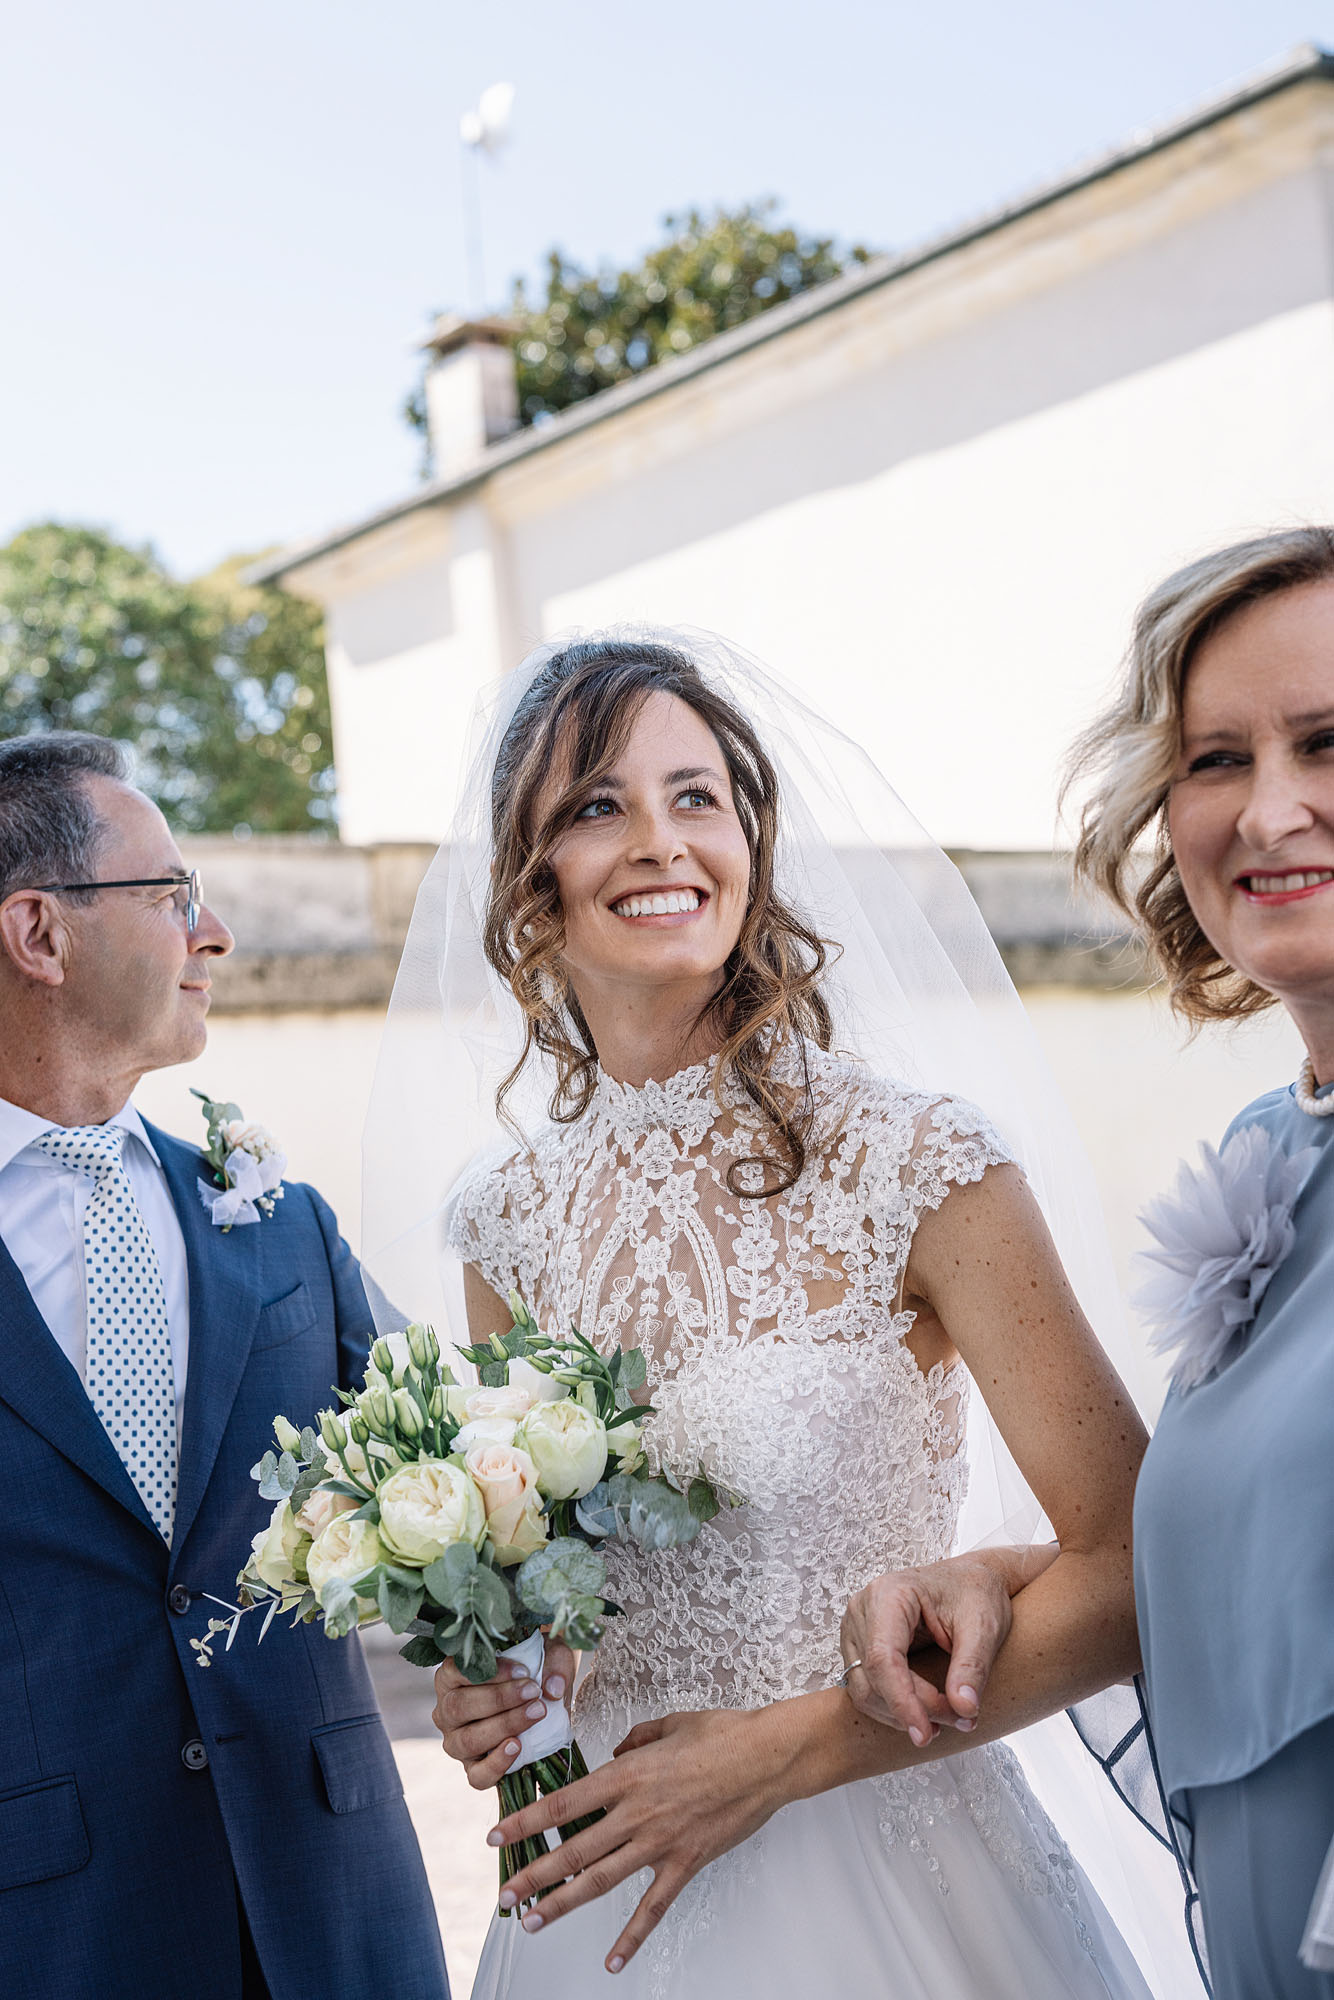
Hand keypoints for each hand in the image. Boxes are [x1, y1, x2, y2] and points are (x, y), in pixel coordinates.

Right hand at [432, 1636, 575, 1789]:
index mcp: (451, 1677)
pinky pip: (477, 1775)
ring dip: (503, 1726)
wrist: (542, 1702)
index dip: (488, 1672)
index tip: (523, 1670)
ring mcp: (456, 1742)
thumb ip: (554, 1663)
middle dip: (499, 1699)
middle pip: (459, 1706)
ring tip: (536, 1713)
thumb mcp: (548, 1655)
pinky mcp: (473, 1769)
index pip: (456, 1671)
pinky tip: (517, 1747)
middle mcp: (446, 1710)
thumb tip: (552, 1688)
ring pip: (467, 1740)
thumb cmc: (533, 1672)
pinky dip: (497, 1764)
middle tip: (533, 1692)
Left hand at [487, 1706, 788, 1972]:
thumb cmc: (723, 1734)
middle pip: (573, 1849)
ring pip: (601, 1880)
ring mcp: (660, 1843)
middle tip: (504, 1894)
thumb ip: (636, 1739)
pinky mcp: (685, 1864)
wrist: (768, 1758)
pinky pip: (652, 1908)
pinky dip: (631, 1938)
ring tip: (533, 1920)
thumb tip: (618, 1753)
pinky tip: (612, 1962)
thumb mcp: (669, 1723)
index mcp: (627, 1774)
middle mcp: (635, 1813)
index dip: (526, 1821)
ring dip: (563, 1903)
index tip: (497, 1835)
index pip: (563, 1802)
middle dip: (532, 1873)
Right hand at [840, 1552, 1014, 1742]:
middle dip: (913, 1710)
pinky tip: (927, 1714)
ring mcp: (857, 1629)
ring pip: (865, 1690)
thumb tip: (964, 1708)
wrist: (970, 1580)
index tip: (926, 1734)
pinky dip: (895, 1708)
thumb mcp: (985, 1625)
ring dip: (903, 1714)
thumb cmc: (975, 1592)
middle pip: (873, 1678)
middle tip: (960, 1721)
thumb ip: (973, 1666)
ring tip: (949, 1719)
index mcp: (889, 1594)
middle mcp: (863, 1610)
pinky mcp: (862, 1646)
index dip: (901, 1701)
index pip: (882, 1657)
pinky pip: (868, 1689)